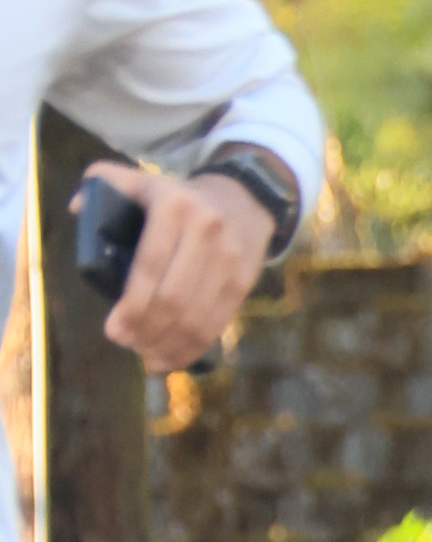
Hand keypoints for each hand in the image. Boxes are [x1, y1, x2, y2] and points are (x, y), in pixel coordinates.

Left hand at [89, 159, 276, 368]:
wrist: (243, 199)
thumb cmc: (178, 198)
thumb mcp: (142, 180)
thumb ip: (104, 184)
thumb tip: (77, 209)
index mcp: (174, 207)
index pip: (149, 266)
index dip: (131, 306)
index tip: (113, 330)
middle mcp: (206, 230)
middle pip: (173, 298)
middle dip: (145, 330)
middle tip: (125, 342)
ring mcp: (228, 259)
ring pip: (195, 318)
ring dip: (166, 346)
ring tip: (143, 354)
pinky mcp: (242, 282)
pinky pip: (215, 325)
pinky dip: (189, 350)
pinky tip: (167, 360)